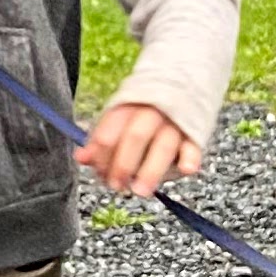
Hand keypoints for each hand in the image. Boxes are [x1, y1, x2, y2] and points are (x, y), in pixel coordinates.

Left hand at [78, 100, 200, 201]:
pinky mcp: (194, 135)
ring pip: (163, 146)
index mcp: (128, 106)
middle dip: (123, 164)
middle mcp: (152, 112)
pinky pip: (193, 147)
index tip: (99, 173)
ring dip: (151, 170)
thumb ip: (102, 139)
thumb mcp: (120, 119)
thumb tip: (81, 158)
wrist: (185, 85)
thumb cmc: (144, 111)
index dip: (101, 154)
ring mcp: (175, 123)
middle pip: (135, 137)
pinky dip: (190, 158)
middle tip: (117, 186)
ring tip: (140, 191)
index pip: (110, 130)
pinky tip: (185, 170)